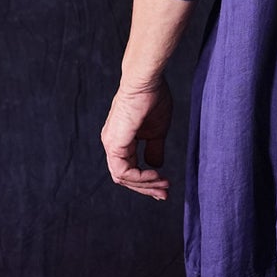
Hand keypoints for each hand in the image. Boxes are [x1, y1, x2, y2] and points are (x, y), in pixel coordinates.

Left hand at [100, 78, 173, 199]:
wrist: (146, 82)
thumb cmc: (152, 99)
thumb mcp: (157, 131)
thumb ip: (154, 149)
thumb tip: (156, 165)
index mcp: (120, 141)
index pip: (129, 170)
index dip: (147, 182)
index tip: (165, 186)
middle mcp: (112, 144)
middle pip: (125, 178)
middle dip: (146, 188)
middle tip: (165, 194)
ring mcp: (111, 144)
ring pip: (122, 178)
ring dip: (145, 185)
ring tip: (164, 184)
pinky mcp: (114, 143)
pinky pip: (123, 171)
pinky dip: (140, 178)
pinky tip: (155, 175)